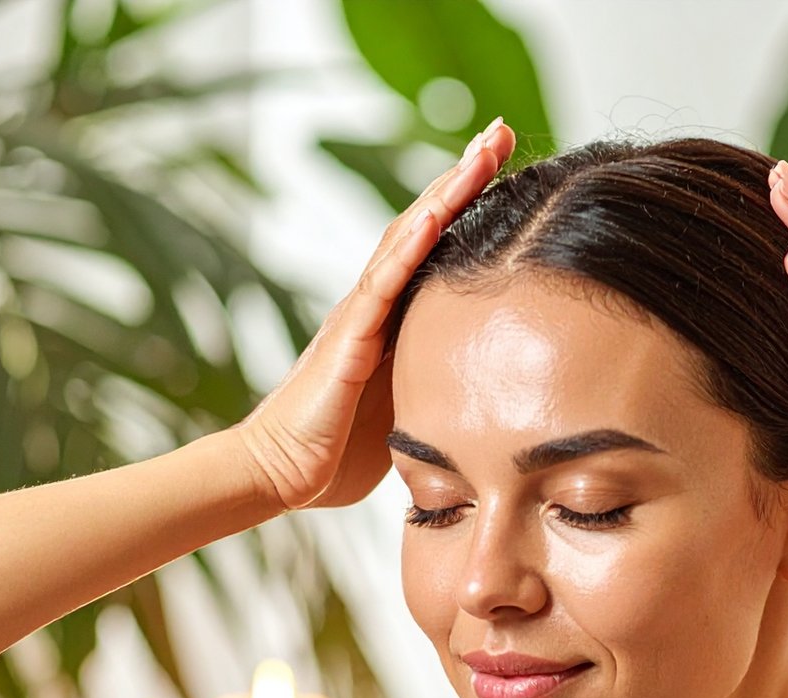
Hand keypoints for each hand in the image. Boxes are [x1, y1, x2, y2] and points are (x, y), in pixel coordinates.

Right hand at [236, 117, 515, 510]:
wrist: (282, 476)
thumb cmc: (340, 452)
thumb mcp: (411, 409)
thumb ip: (441, 385)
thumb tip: (495, 391)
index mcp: (393, 320)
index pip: (437, 249)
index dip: (469, 206)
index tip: (505, 166)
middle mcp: (374, 305)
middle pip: (423, 226)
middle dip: (462, 177)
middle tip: (498, 132)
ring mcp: (358, 317)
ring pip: (404, 240)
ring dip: (444, 194)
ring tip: (479, 151)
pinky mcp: (347, 342)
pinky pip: (380, 286)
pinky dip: (408, 248)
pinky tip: (436, 215)